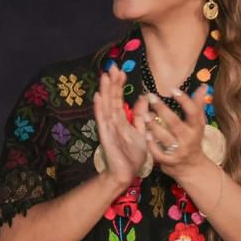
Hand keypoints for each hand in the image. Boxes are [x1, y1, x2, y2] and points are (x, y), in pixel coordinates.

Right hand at [93, 65, 147, 186]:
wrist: (126, 174)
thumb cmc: (133, 155)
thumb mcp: (142, 132)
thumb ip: (140, 116)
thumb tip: (143, 97)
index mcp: (121, 120)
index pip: (119, 98)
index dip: (119, 84)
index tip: (121, 70)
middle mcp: (112, 121)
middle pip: (111, 98)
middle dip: (111, 82)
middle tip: (112, 66)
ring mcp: (108, 128)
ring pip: (105, 106)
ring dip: (105, 91)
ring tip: (104, 77)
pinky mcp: (105, 136)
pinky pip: (102, 120)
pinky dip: (99, 108)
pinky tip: (98, 97)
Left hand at [138, 86, 212, 180]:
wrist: (191, 167)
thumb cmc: (192, 140)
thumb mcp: (198, 124)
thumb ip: (198, 105)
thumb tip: (203, 87)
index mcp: (196, 128)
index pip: (193, 112)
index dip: (184, 101)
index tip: (173, 89)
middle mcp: (188, 139)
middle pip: (175, 123)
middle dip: (163, 110)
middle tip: (152, 97)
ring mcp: (178, 151)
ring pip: (165, 138)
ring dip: (154, 126)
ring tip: (146, 115)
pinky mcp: (168, 161)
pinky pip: (158, 152)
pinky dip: (152, 144)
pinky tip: (145, 134)